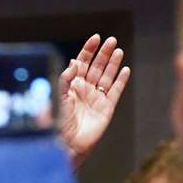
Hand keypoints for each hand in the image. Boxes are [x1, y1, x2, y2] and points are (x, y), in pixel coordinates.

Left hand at [57, 34, 130, 165]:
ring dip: (113, 63)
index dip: (89, 50)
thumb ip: (65, 79)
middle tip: (111, 40)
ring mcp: (96, 98)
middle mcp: (85, 90)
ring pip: (107, 76)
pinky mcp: (106, 109)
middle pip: (96, 67)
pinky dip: (121, 80)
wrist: (66, 144)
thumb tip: (75, 62)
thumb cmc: (58, 123)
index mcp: (72, 85)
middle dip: (103, 53)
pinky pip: (115, 91)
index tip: (95, 38)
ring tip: (118, 50)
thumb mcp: (58, 97)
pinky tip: (125, 70)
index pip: (82, 62)